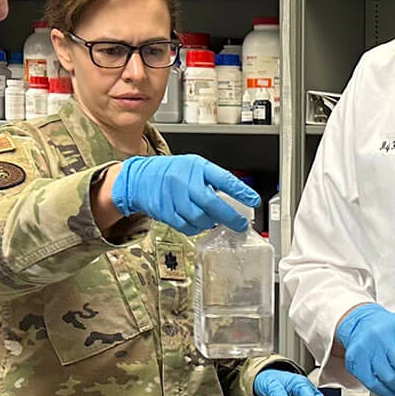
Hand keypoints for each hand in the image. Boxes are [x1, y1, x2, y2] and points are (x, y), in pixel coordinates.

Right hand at [110, 155, 259, 235]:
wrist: (141, 178)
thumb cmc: (172, 172)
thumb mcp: (194, 166)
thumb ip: (212, 180)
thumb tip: (235, 197)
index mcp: (197, 166)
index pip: (223, 179)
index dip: (240, 191)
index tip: (254, 200)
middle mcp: (185, 181)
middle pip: (211, 203)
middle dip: (229, 217)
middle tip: (240, 224)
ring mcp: (173, 197)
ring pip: (199, 218)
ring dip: (211, 223)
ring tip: (215, 221)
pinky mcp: (165, 212)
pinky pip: (186, 226)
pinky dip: (196, 229)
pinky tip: (198, 224)